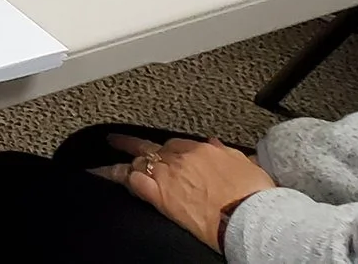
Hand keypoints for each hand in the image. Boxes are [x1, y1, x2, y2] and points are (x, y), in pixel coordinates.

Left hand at [96, 136, 275, 246]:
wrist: (249, 214)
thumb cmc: (254, 195)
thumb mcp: (246, 166)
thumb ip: (227, 154)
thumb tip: (216, 146)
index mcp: (202, 149)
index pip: (176, 144)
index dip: (167, 149)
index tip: (162, 152)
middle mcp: (180, 158)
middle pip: (152, 148)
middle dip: (135, 145)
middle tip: (119, 141)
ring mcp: (167, 175)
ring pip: (136, 161)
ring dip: (120, 159)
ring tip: (103, 158)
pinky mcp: (159, 195)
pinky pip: (130, 182)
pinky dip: (115, 177)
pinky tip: (103, 176)